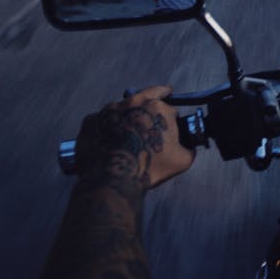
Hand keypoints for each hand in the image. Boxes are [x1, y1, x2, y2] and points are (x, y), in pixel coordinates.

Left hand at [75, 85, 194, 188]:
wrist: (112, 180)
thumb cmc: (148, 168)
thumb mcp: (181, 160)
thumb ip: (189, 148)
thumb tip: (188, 147)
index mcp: (155, 107)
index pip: (167, 102)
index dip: (169, 115)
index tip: (168, 123)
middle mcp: (130, 102)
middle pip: (143, 98)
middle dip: (148, 107)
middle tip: (150, 118)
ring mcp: (106, 110)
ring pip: (120, 109)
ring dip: (125, 118)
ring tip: (126, 137)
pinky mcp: (90, 121)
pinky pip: (101, 121)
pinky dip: (106, 129)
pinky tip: (108, 142)